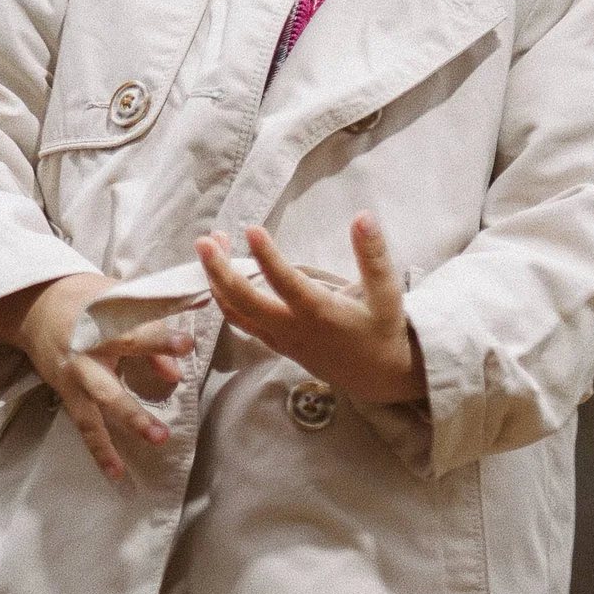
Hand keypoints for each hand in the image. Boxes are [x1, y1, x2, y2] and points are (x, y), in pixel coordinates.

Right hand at [0, 273, 197, 485]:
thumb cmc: (87, 300)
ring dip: (127, 428)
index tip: (187, 345)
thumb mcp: (118, 301)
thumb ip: (150, 331)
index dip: (160, 340)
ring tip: (156, 441)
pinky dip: (99, 450)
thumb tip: (176, 372)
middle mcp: (84, 356)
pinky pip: (85, 426)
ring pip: (97, 410)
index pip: (134, 332)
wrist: (34, 305)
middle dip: (134, 410)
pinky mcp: (67, 394)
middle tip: (163, 429)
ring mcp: (74, 378)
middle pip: (108, 387)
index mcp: (99, 326)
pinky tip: (116, 471)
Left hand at [198, 214, 426, 409]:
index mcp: (322, 314)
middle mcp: (294, 329)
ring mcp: (280, 338)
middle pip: (244, 303)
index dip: (267, 257)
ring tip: (210, 246)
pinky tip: (217, 274)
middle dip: (219, 272)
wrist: (377, 376)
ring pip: (235, 313)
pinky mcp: (275, 342)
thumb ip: (373, 255)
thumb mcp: (387, 293)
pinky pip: (240, 321)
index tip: (251, 229)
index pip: (287, 284)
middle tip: (205, 240)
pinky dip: (222, 298)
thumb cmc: (383, 330)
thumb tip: (363, 216)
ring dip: (216, 280)